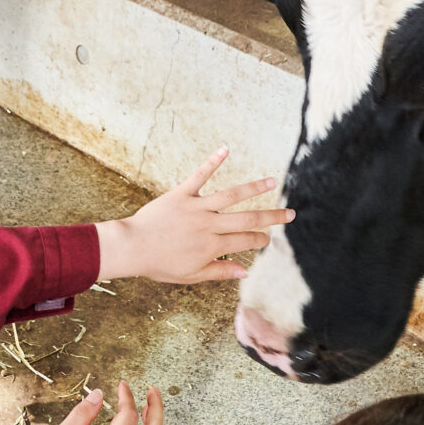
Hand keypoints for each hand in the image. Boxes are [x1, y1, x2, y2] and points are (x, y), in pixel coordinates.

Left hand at [94, 148, 291, 283]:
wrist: (132, 247)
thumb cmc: (160, 264)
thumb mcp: (191, 275)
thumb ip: (220, 271)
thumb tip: (245, 272)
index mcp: (212, 246)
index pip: (245, 240)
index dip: (260, 239)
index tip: (269, 238)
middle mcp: (209, 225)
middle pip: (247, 218)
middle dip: (271, 217)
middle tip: (290, 213)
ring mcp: (196, 207)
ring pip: (231, 195)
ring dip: (254, 188)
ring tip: (272, 182)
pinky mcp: (181, 193)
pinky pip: (200, 175)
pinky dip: (212, 162)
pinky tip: (225, 149)